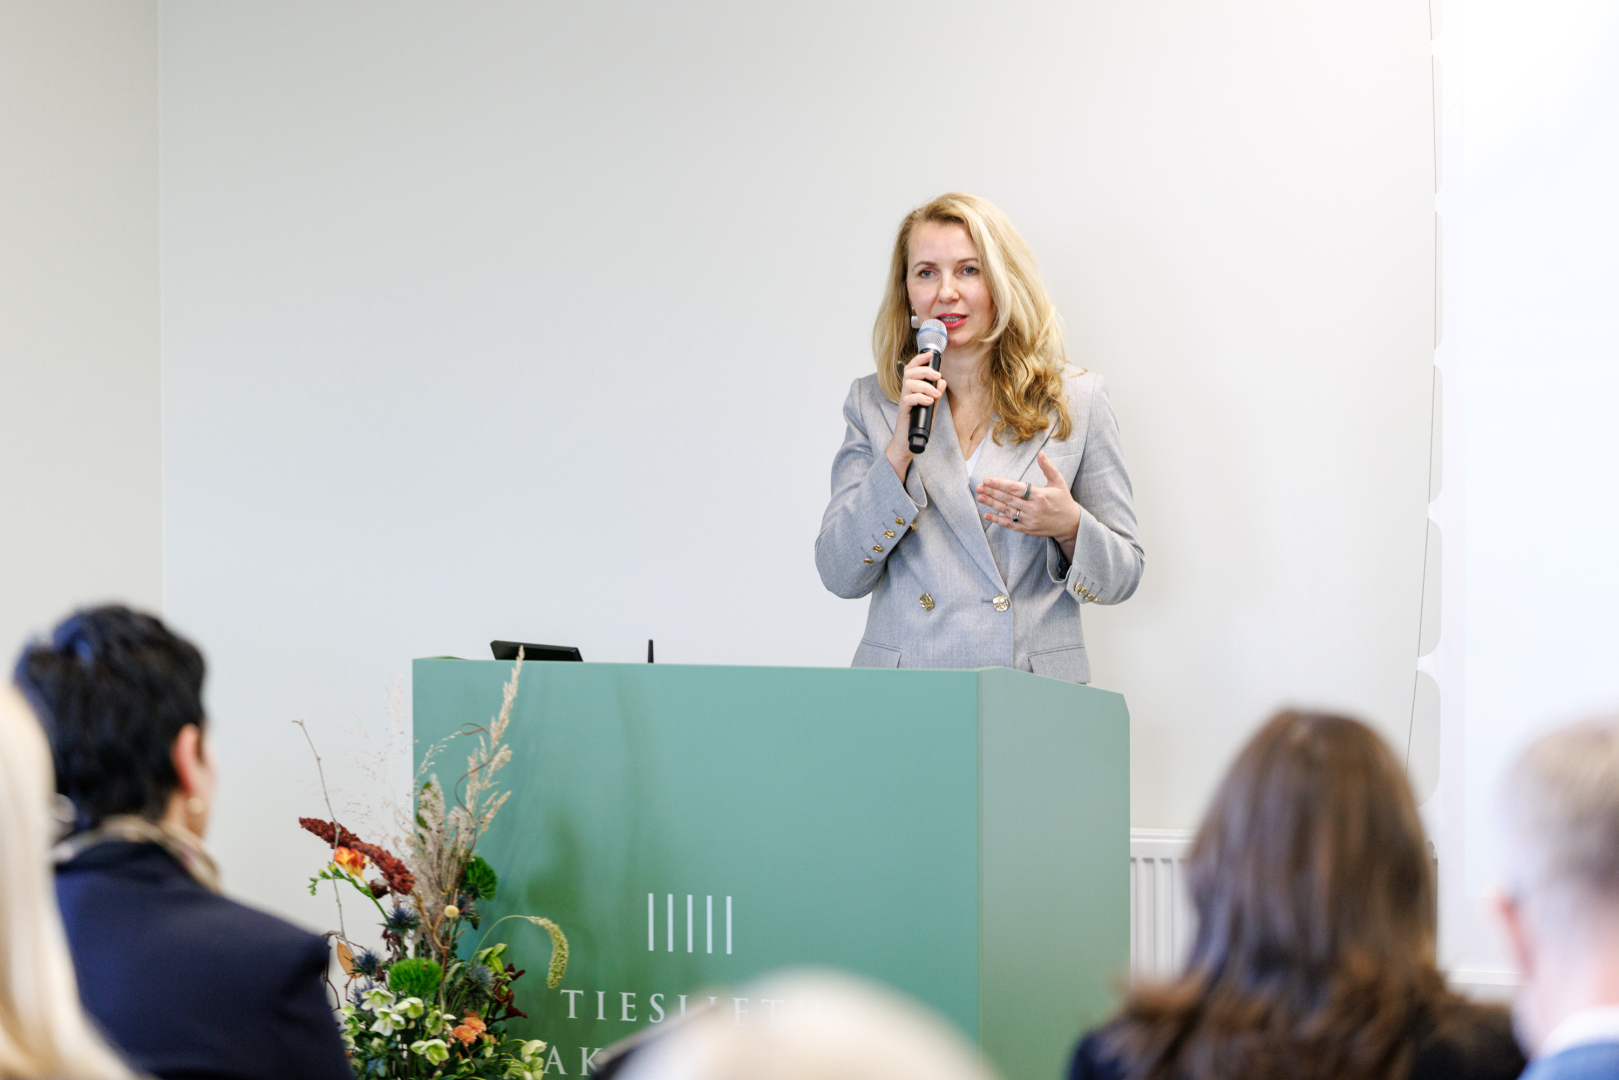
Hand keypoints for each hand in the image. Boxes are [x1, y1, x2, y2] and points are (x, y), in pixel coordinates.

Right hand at [886, 353, 945, 479]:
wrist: (907, 443)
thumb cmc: (916, 424)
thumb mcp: (930, 407)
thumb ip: (935, 394)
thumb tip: (942, 382)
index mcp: (912, 389)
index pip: (912, 369)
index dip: (919, 359)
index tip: (930, 354)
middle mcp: (906, 393)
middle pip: (910, 373)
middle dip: (925, 371)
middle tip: (937, 376)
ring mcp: (903, 402)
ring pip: (909, 384)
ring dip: (925, 386)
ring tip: (936, 394)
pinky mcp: (903, 411)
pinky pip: (909, 399)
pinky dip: (921, 398)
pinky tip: (929, 402)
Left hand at [976, 451, 1082, 556]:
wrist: (1071, 524)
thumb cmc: (1064, 501)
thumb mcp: (1059, 482)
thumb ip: (1048, 467)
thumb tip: (1041, 453)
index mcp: (1040, 495)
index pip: (1016, 488)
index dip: (1000, 484)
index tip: (987, 480)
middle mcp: (1033, 508)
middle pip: (1008, 499)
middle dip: (992, 493)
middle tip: (979, 487)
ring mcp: (1030, 520)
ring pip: (1007, 511)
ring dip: (992, 504)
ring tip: (980, 497)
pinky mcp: (1027, 530)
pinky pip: (1010, 525)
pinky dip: (998, 520)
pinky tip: (986, 515)